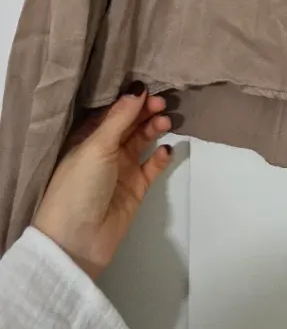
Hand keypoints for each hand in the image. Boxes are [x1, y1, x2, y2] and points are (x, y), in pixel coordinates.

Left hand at [34, 83, 172, 279]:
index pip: (112, 113)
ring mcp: (121, 169)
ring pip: (142, 142)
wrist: (77, 240)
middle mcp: (104, 151)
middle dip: (145, 112)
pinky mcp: (136, 188)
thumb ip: (119, 118)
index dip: (129, 100)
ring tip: (166, 121)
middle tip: (162, 103)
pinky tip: (168, 149)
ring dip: (154, 129)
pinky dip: (161, 157)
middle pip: (129, 125)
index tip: (149, 88)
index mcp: (87, 139)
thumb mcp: (97, 147)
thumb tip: (138, 89)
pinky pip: (152, 166)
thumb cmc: (79, 186)